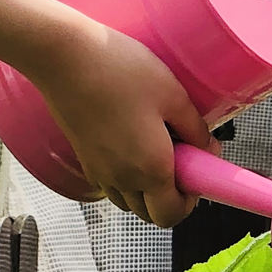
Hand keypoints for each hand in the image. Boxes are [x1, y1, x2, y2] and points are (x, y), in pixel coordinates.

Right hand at [32, 20, 211, 227]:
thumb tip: (208, 148)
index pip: (173, 215)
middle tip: (180, 160)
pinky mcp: (82, 157)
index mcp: (150, 169)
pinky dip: (125, 177)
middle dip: (170, 197)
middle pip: (150, 214)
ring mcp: (99, 170)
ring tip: (154, 149)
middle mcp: (122, 179)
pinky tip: (130, 141)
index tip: (197, 173)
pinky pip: (110, 183)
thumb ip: (195, 128)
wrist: (64, 56)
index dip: (191, 201)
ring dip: (146, 190)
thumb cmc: (120, 70)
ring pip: (129, 201)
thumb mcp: (172, 94)